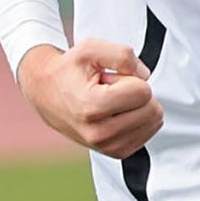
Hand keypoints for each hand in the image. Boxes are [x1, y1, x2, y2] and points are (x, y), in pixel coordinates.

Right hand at [17, 39, 162, 158]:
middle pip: (152, 109)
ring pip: (153, 121)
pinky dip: (137, 118)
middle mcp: (99, 133)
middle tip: (110, 88)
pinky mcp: (116, 152)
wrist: (46, 93)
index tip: (108, 78)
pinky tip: (115, 112)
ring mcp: (108, 146)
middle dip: (135, 92)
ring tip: (110, 100)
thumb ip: (122, 55)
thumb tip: (145, 75)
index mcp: (92, 107)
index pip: (143, 91)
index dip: (130, 77)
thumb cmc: (69, 69)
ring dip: (136, 106)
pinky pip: (149, 132)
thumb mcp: (90, 48)